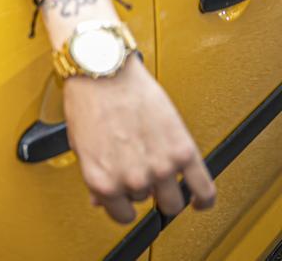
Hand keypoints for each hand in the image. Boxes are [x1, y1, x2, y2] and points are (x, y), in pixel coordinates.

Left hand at [63, 56, 215, 222]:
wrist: (104, 70)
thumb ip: (96, 177)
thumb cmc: (88, 101)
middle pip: (144, 200)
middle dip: (141, 186)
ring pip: (171, 199)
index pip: (120, 215)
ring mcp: (159, 167)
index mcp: (102, 181)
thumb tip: (101, 200)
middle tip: (138, 167)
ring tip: (161, 172)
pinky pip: (202, 188)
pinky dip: (204, 198)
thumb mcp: (81, 146)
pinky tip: (199, 198)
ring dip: (166, 188)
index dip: (123, 206)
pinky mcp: (183, 151)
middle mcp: (131, 178)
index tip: (127, 201)